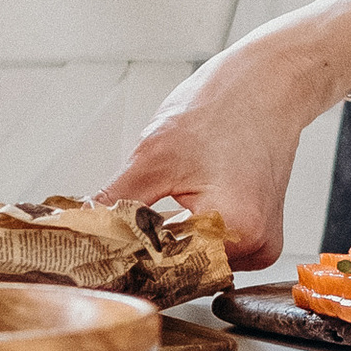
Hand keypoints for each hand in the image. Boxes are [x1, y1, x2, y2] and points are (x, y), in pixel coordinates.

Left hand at [98, 0, 350, 269]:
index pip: (167, 270)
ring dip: (164, 242)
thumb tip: (81, 229)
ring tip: (146, 211)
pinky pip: (211, 246)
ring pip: (194, 260)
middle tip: (107, 233)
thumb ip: (115, 202)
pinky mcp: (259, 234)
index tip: (92, 257)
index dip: (126, 262)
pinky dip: (186, 232)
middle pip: (182, 270)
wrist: (269, 80)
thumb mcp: (155, 156)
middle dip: (144, 252)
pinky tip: (174, 209)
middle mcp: (257, 247)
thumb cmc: (227, 105)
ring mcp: (261, 244)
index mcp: (237, 230)